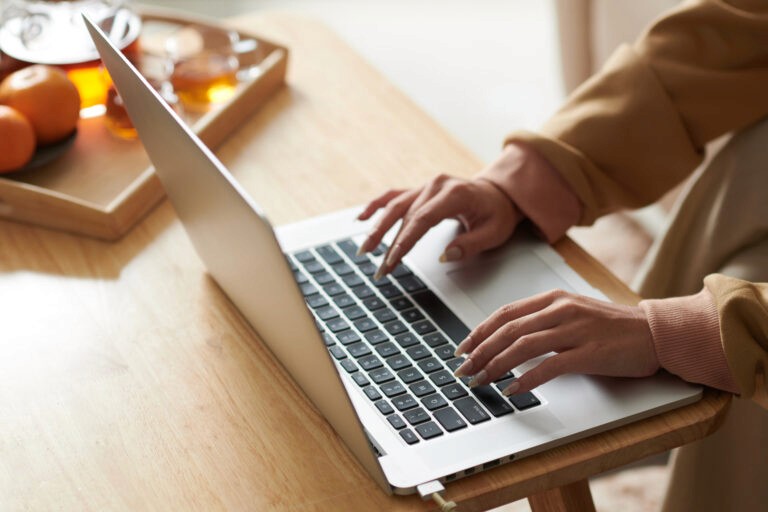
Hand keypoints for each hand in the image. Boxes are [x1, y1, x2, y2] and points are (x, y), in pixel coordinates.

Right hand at [357, 175, 521, 277]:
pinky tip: (361, 218)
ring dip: (377, 228)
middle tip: (380, 269)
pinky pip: (393, 196)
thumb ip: (471, 243)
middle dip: (389, 243)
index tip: (393, 259)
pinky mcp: (419, 190)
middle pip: (405, 215)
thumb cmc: (497, 212)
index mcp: (454, 193)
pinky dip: (376, 206)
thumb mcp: (495, 232)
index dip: (405, 240)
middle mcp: (436, 185)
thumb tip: (446, 256)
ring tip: (365, 250)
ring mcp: (425, 186)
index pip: (423, 219)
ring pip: (394, 206)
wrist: (500, 192)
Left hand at [453, 289, 658, 394]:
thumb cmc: (612, 327)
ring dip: (496, 365)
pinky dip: (526, 379)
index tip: (462, 348)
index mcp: (553, 298)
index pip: (505, 313)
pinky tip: (512, 389)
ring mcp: (576, 330)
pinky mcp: (590, 352)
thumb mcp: (572, 314)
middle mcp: (561, 310)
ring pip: (523, 345)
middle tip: (464, 370)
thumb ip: (542, 321)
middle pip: (508, 329)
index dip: (479, 331)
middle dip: (480, 351)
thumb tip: (505, 339)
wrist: (655, 332)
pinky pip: (549, 366)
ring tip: (480, 380)